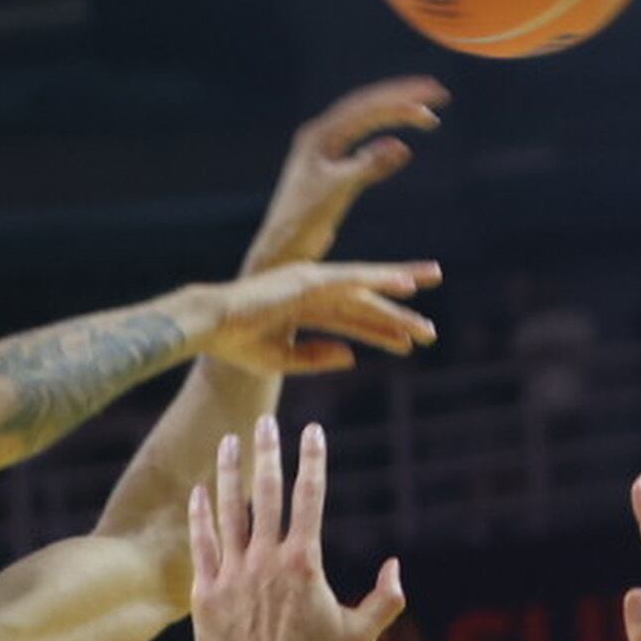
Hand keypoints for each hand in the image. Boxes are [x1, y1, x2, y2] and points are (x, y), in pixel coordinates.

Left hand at [189, 424, 404, 640]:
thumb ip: (385, 600)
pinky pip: (201, 545)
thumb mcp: (360, 637)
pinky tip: (200, 491)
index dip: (312, 460)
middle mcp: (266, 562)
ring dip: (229, 473)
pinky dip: (200, 515)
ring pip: (229, 512)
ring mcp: (232, 576)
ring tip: (228, 442)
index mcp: (304, 564)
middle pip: (267, 493)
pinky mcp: (206, 595)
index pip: (310, 498)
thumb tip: (396, 567)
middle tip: (265, 423)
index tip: (312, 431)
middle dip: (267, 452)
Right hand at [194, 260, 440, 380]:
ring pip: (365, 288)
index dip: (381, 330)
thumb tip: (352, 356)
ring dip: (399, 289)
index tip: (408, 342)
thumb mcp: (279, 360)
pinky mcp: (311, 280)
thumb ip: (315, 357)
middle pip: (365, 300)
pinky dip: (380, 280)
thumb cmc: (234, 344)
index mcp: (304, 307)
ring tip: (432, 284)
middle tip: (430, 322)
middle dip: (398, 311)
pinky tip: (407, 284)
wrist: (208, 325)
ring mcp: (313, 281)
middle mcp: (313, 289)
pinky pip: (353, 280)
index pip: (352, 319)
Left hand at [252, 78, 447, 271]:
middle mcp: (320, 136)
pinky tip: (401, 148)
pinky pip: (361, 144)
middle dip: (402, 98)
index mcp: (319, 135)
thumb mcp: (337, 192)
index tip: (433, 94)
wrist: (280, 250)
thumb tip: (401, 145)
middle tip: (438, 94)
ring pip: (365, 122)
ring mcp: (323, 151)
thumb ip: (368, 166)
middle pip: (367, 106)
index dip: (402, 98)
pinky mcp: (329, 168)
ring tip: (428, 117)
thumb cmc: (302, 223)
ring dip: (395, 116)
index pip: (366, 106)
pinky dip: (383, 141)